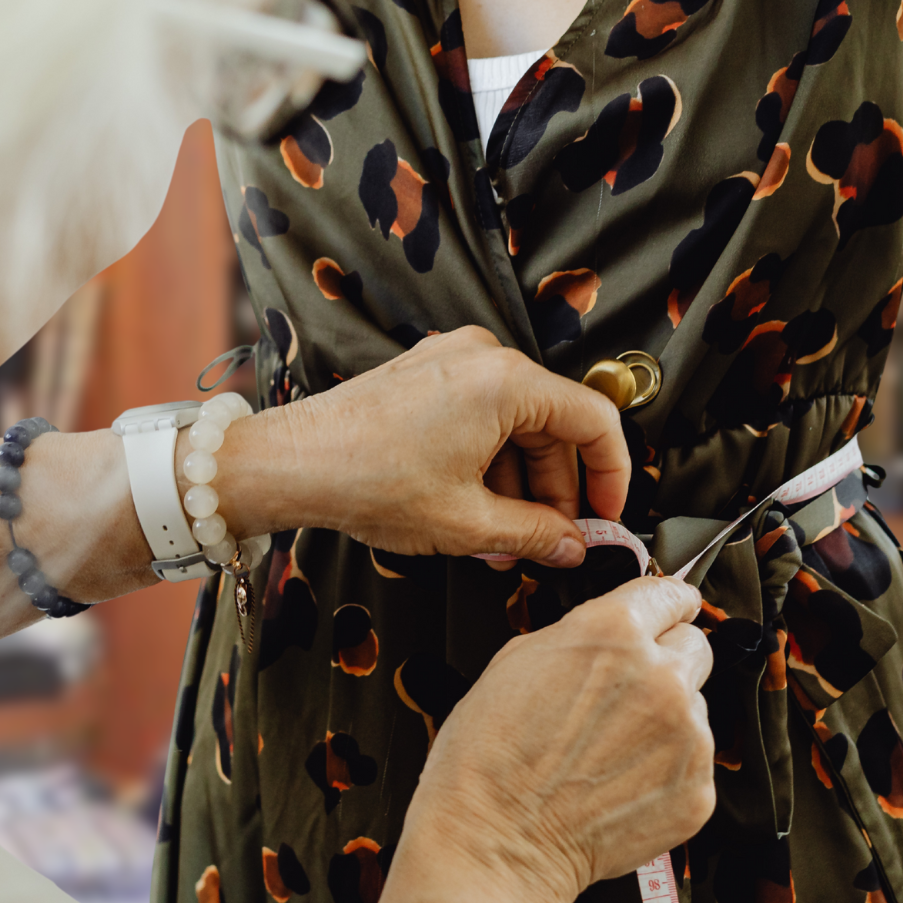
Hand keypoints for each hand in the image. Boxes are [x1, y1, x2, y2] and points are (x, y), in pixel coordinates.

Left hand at [214, 326, 627, 566]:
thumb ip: (534, 534)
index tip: (607, 515)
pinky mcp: (426, 375)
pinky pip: (481, 417)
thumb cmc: (365, 478)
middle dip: (555, 490)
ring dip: (519, 485)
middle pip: (553, 425)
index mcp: (506, 381)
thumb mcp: (466, 523)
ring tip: (503, 541)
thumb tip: (569, 545)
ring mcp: (451, 361)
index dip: (612, 475)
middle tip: (550, 540)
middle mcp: (483, 357)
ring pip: (516, 425)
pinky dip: (489, 463)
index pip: (594, 420)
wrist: (291, 464)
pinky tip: (477, 512)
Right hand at [401, 576, 714, 902]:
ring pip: (696, 707)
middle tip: (626, 693)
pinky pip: (694, 762)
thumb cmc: (490, 760)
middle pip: (695, 647)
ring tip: (610, 750)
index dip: (664, 605)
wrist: (497, 844)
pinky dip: (666, 769)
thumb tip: (611, 634)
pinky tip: (620, 782)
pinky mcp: (697, 789)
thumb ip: (582, 634)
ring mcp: (687, 736)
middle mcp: (662, 677)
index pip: (671, 594)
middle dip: (666, 661)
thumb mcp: (517, 660)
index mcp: (614, 633)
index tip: (668, 613)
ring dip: (665, 719)